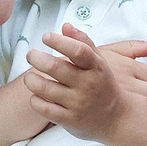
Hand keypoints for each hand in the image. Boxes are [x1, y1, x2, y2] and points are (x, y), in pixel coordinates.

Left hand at [23, 30, 146, 145]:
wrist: (117, 117)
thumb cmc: (103, 85)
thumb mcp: (99, 62)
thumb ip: (83, 42)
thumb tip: (65, 26)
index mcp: (95, 68)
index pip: (78, 51)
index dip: (60, 42)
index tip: (46, 36)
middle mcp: (87, 85)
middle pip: (56, 68)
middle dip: (37, 58)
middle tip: (31, 54)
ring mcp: (78, 103)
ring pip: (45, 88)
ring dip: (31, 79)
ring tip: (30, 76)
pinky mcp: (69, 119)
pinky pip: (44, 108)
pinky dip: (35, 100)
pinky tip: (36, 95)